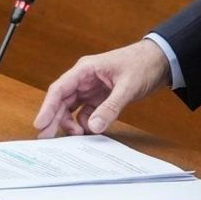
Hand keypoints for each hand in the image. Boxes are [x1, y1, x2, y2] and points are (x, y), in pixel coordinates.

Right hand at [33, 40, 170, 137]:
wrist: (160, 61)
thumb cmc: (142, 64)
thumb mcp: (127, 87)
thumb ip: (110, 107)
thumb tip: (93, 127)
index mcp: (85, 70)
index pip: (60, 89)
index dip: (47, 107)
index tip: (40, 124)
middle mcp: (85, 79)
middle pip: (62, 101)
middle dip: (54, 119)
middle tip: (46, 138)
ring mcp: (92, 88)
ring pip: (72, 108)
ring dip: (71, 123)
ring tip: (77, 137)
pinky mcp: (100, 97)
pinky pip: (86, 113)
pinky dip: (86, 124)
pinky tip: (91, 132)